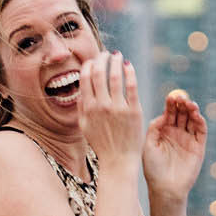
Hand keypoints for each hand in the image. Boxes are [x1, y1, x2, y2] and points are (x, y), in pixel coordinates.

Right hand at [77, 52, 143, 167]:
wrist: (118, 161)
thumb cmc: (101, 144)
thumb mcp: (84, 126)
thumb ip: (81, 106)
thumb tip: (81, 87)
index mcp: (88, 108)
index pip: (86, 78)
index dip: (90, 65)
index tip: (94, 60)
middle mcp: (101, 106)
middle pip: (100, 73)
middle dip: (102, 59)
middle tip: (107, 54)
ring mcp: (118, 108)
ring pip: (115, 76)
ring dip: (116, 62)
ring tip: (118, 56)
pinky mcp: (134, 111)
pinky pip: (131, 86)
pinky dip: (130, 72)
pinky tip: (129, 66)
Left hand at [144, 90, 206, 203]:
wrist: (165, 189)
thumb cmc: (153, 169)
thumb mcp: (148, 145)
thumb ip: (154, 127)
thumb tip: (164, 114)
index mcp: (164, 131)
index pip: (170, 112)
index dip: (171, 104)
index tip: (171, 97)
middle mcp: (177, 133)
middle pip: (182, 113)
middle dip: (182, 104)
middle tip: (181, 98)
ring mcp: (188, 139)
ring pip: (192, 119)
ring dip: (192, 110)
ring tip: (190, 105)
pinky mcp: (198, 147)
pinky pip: (201, 131)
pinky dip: (200, 121)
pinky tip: (196, 115)